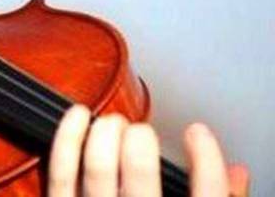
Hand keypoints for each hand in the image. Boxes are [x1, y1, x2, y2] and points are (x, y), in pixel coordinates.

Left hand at [47, 104, 249, 195]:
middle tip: (141, 132)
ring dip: (105, 136)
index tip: (197, 133)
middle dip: (140, 142)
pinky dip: (67, 140)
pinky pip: (61, 177)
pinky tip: (78, 118)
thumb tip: (235, 173)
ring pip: (98, 172)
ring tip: (112, 123)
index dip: (205, 161)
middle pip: (140, 179)